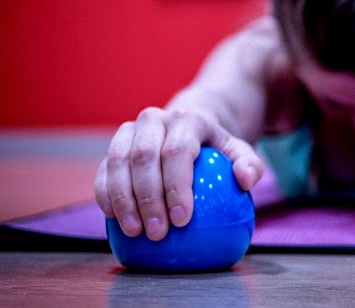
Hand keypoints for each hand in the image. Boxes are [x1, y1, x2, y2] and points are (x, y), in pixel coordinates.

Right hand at [93, 107, 263, 240]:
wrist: (189, 126)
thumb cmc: (217, 147)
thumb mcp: (240, 151)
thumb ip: (250, 164)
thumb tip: (246, 180)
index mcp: (187, 119)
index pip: (178, 151)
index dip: (177, 186)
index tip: (181, 220)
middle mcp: (154, 120)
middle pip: (144, 157)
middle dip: (148, 198)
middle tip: (158, 232)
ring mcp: (130, 131)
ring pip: (118, 162)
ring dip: (123, 199)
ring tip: (135, 232)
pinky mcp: (114, 146)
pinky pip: (104, 170)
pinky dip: (106, 194)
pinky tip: (114, 219)